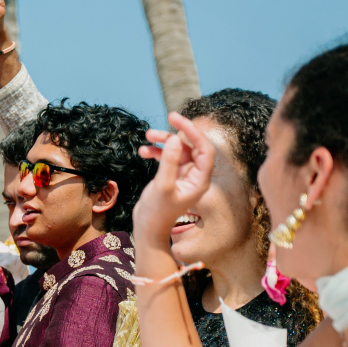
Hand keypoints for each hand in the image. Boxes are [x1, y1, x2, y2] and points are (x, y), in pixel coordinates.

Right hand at [135, 112, 215, 243]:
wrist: (147, 229)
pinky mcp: (171, 176)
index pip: (204, 149)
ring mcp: (183, 175)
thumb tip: (174, 139)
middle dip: (177, 134)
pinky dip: (156, 152)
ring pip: (177, 150)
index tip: (177, 120)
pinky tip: (143, 152)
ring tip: (147, 136)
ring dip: (163, 141)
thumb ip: (169, 162)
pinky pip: (167, 157)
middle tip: (168, 117)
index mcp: (200, 180)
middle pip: (191, 146)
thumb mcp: (162, 186)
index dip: (193, 132)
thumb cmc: (157, 212)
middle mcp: (195, 176)